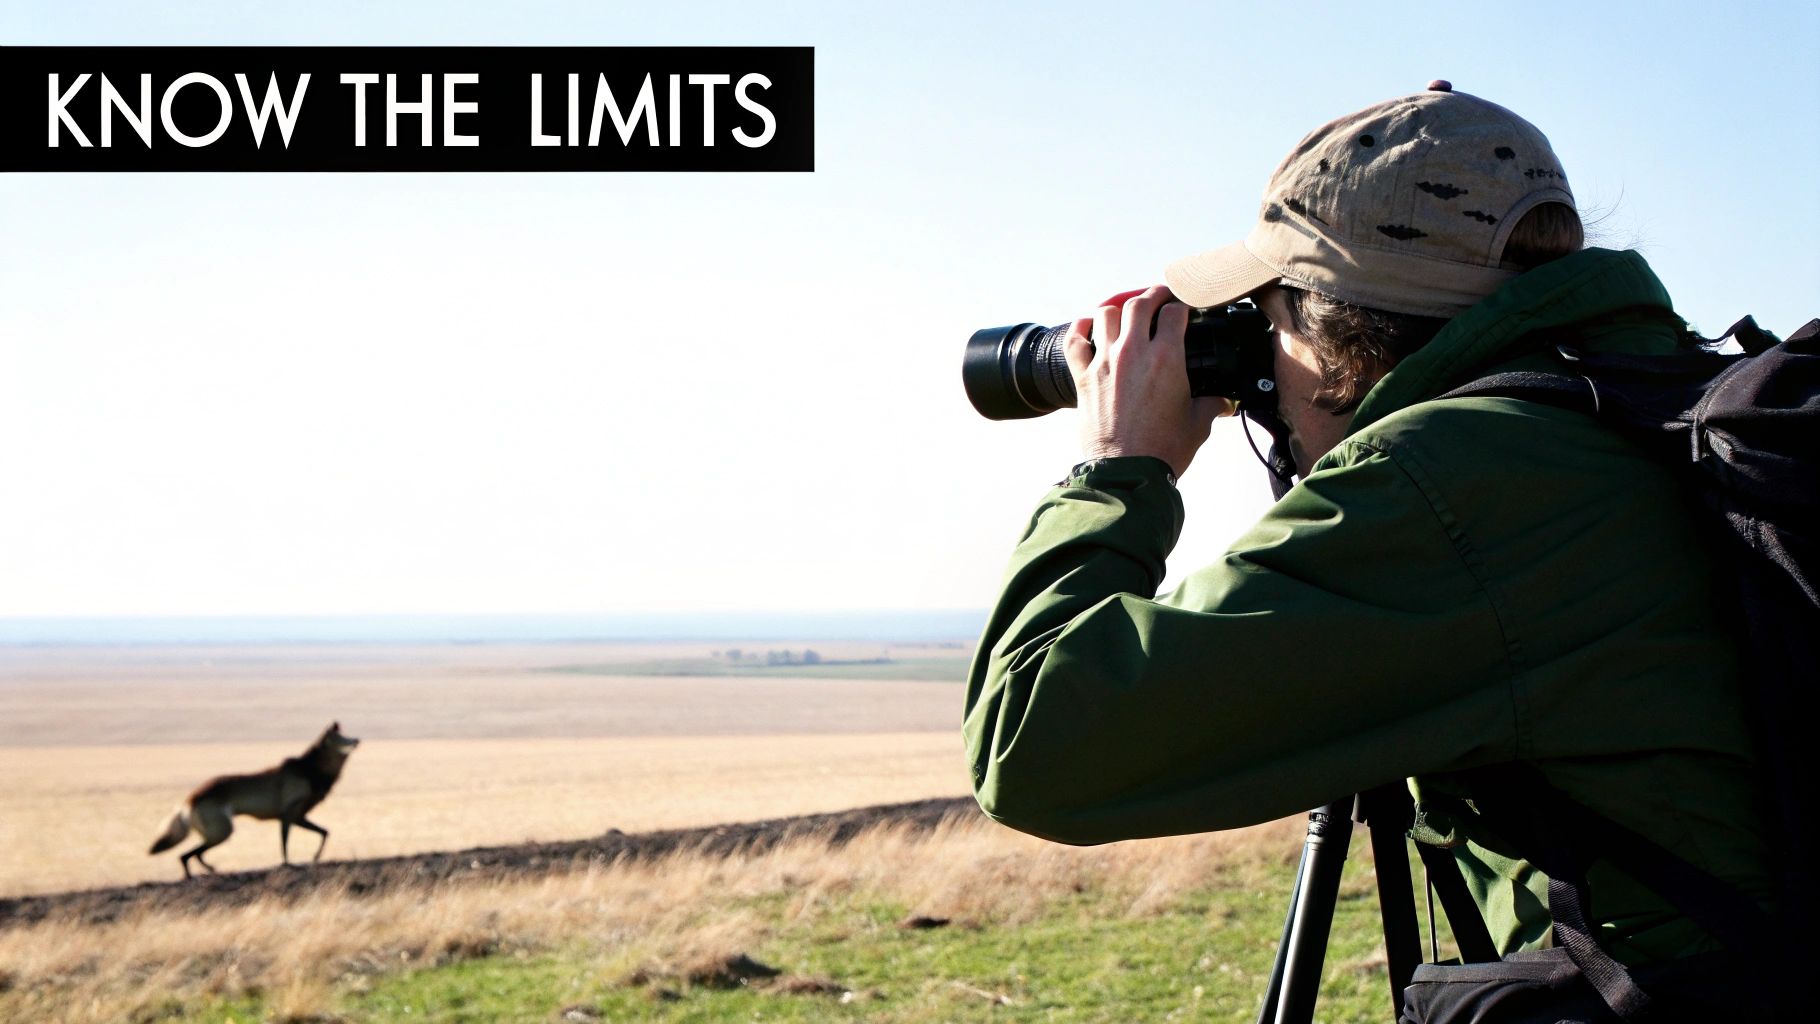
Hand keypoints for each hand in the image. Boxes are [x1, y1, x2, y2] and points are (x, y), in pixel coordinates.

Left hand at [1063, 285, 1234, 478]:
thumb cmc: (1162, 450)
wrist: (1127, 472)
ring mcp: (1104, 363)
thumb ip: (1212, 405)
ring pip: (1105, 314)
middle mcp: (1132, 353)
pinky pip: (1075, 341)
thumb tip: (1225, 402)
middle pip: (1138, 304)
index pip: (1174, 313)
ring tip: (1125, 311)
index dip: (1181, 304)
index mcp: (1166, 358)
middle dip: (1151, 295)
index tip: (1183, 307)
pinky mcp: (1083, 378)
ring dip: (1117, 308)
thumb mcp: (1197, 424)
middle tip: (1159, 296)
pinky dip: (1080, 328)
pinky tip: (1087, 325)